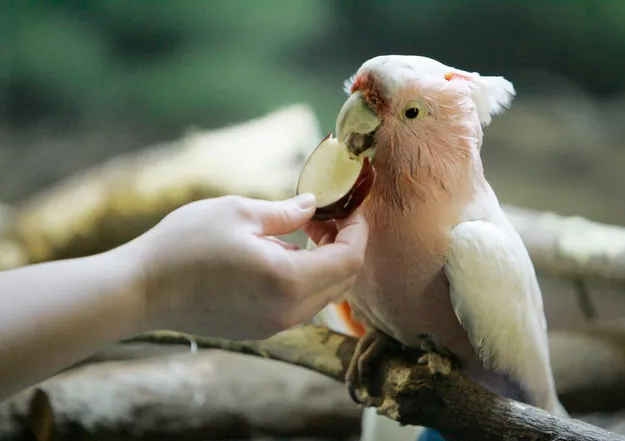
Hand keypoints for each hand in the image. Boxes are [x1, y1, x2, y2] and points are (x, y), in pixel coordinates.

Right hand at [124, 193, 367, 339]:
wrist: (140, 291)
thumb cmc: (184, 245)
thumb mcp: (239, 212)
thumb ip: (286, 211)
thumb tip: (313, 206)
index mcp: (289, 281)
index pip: (350, 259)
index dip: (358, 231)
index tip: (349, 208)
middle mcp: (288, 312)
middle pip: (343, 281)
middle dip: (345, 245)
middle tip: (325, 217)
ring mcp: (273, 326)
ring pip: (323, 295)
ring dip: (325, 263)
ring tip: (303, 232)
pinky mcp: (258, 330)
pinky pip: (299, 304)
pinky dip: (305, 279)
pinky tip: (281, 255)